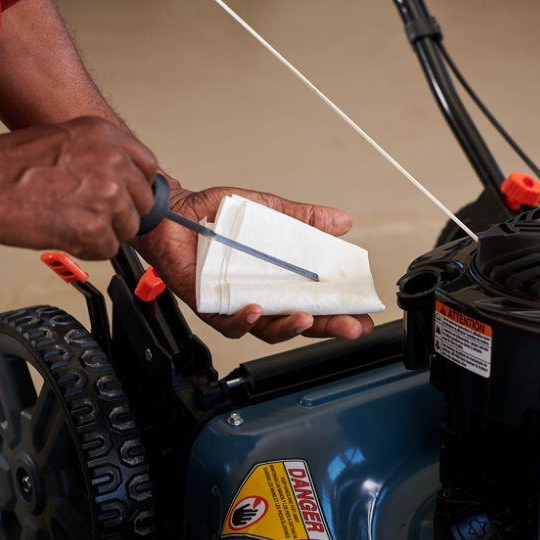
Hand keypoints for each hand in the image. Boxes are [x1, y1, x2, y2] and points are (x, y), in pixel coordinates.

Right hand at [0, 116, 158, 259]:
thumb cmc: (5, 164)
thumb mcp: (63, 139)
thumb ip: (96, 155)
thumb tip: (115, 177)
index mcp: (107, 135)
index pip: (147, 168)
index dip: (133, 188)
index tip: (123, 197)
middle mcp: (114, 162)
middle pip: (142, 202)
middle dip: (119, 213)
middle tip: (88, 214)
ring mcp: (108, 196)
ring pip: (127, 229)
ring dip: (102, 232)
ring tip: (67, 221)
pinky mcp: (95, 229)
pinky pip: (108, 250)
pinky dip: (87, 249)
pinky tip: (61, 234)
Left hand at [134, 175, 375, 342]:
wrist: (175, 211)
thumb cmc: (217, 214)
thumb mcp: (270, 211)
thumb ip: (305, 219)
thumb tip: (343, 221)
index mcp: (277, 278)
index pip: (314, 301)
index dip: (339, 310)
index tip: (364, 314)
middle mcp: (259, 295)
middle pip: (298, 321)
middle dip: (328, 326)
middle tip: (351, 327)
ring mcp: (235, 303)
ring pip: (267, 328)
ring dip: (288, 327)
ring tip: (306, 318)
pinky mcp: (209, 306)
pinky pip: (228, 322)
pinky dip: (244, 318)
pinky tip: (256, 309)